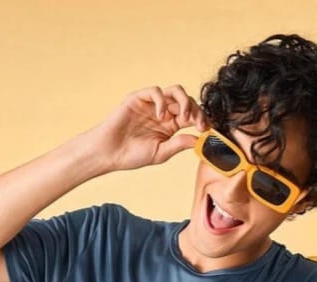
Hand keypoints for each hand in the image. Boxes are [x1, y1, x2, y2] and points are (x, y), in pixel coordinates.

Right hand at [83, 84, 209, 172]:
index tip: (208, 130)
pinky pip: (156, 91)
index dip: (201, 120)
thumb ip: (178, 144)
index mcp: (170, 125)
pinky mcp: (138, 98)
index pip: (191, 116)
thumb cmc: (131, 155)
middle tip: (199, 124)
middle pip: (186, 101)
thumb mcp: (160, 153)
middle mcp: (163, 112)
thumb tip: (198, 139)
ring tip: (184, 116)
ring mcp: (151, 104)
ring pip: (175, 91)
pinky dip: (162, 101)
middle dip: (196, 111)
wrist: (109, 153)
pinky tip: (161, 117)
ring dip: (184, 101)